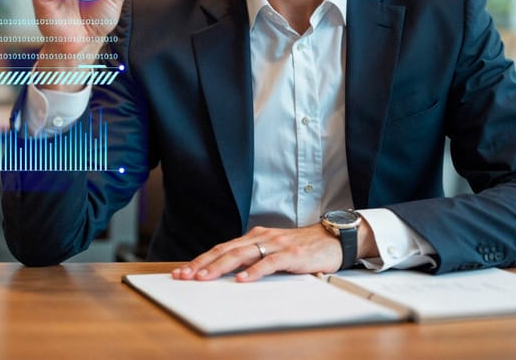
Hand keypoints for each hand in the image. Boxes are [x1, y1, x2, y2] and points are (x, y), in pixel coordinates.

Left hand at [171, 225, 344, 282]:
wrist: (333, 238)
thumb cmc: (302, 247)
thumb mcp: (273, 250)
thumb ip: (253, 258)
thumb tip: (229, 274)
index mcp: (254, 237)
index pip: (221, 248)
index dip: (200, 259)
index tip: (183, 272)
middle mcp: (262, 237)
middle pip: (226, 250)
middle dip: (202, 263)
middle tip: (185, 276)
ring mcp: (276, 244)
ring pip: (242, 254)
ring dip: (220, 266)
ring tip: (204, 277)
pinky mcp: (291, 254)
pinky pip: (269, 262)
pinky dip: (254, 271)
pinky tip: (242, 279)